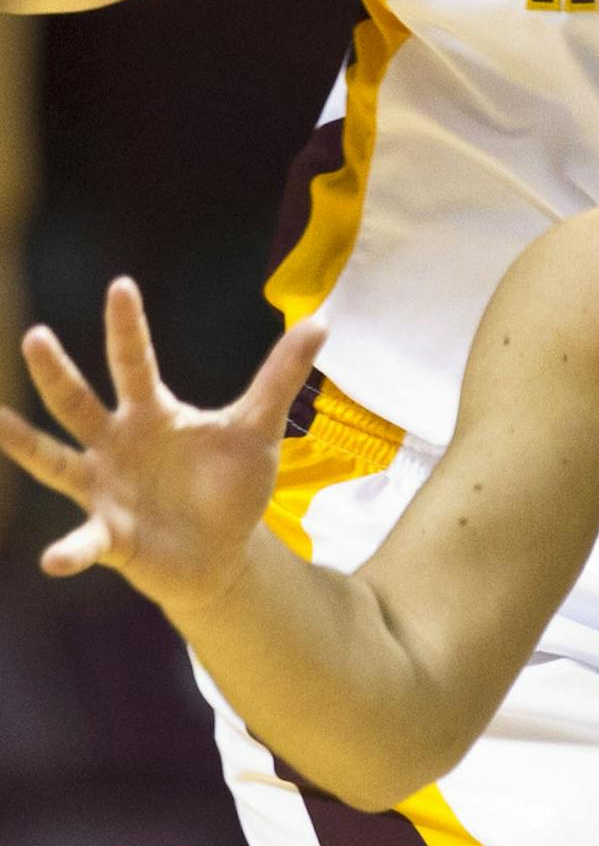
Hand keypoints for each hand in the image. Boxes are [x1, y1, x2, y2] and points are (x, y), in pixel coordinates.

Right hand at [0, 280, 324, 619]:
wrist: (223, 554)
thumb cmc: (229, 487)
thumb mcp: (258, 428)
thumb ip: (281, 376)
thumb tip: (322, 320)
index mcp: (152, 415)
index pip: (134, 363)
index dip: (128, 327)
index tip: (121, 285)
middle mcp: (116, 444)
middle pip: (79, 401)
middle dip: (57, 372)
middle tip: (35, 336)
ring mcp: (104, 489)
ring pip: (55, 461)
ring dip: (25, 443)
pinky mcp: (109, 536)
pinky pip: (83, 543)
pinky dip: (70, 551)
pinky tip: (55, 559)